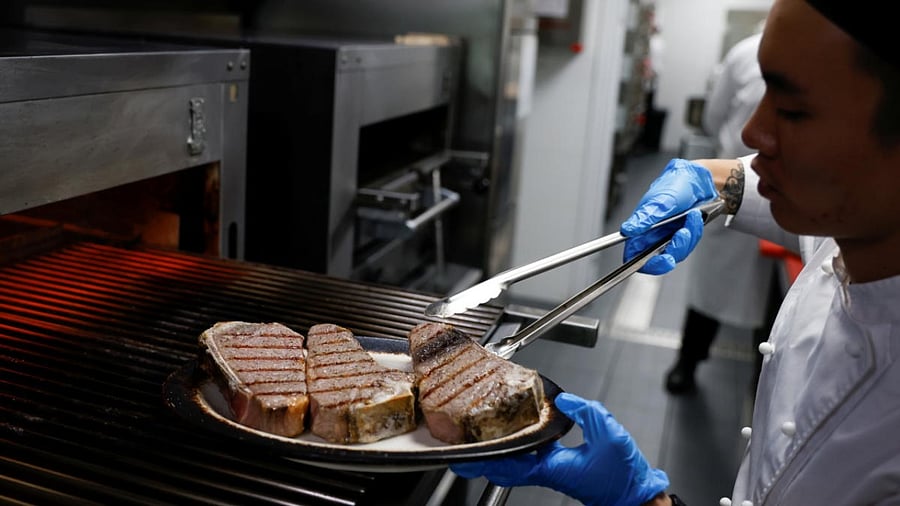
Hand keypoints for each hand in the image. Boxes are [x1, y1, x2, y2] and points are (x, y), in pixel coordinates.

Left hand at [451, 393, 668, 505]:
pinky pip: (527, 459)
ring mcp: (550, 471)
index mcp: (551, 466)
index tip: (464, 456)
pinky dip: (514, 448)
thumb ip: (586, 412)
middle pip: (504, 465)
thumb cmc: (622, 474)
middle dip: (482, 456)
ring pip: (513, 463)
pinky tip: (513, 434)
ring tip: (479, 435)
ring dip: (496, 451)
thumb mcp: (609, 434)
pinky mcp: (557, 469)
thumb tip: (565, 400)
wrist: (634, 493)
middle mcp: (546, 471)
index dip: (485, 459)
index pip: (509, 464)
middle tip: (461, 443)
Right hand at [619, 158, 717, 274]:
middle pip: (657, 259)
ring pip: (676, 253)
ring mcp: (667, 237)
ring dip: (687, 237)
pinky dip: (694, 233)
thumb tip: (628, 230)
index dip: (645, 264)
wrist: (698, 181)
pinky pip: (687, 245)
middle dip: (674, 250)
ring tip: (691, 217)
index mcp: (639, 228)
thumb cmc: (675, 185)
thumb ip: (644, 218)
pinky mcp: (681, 237)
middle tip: (682, 236)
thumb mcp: (660, 200)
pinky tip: (695, 218)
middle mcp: (651, 235)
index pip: (634, 255)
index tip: (662, 260)